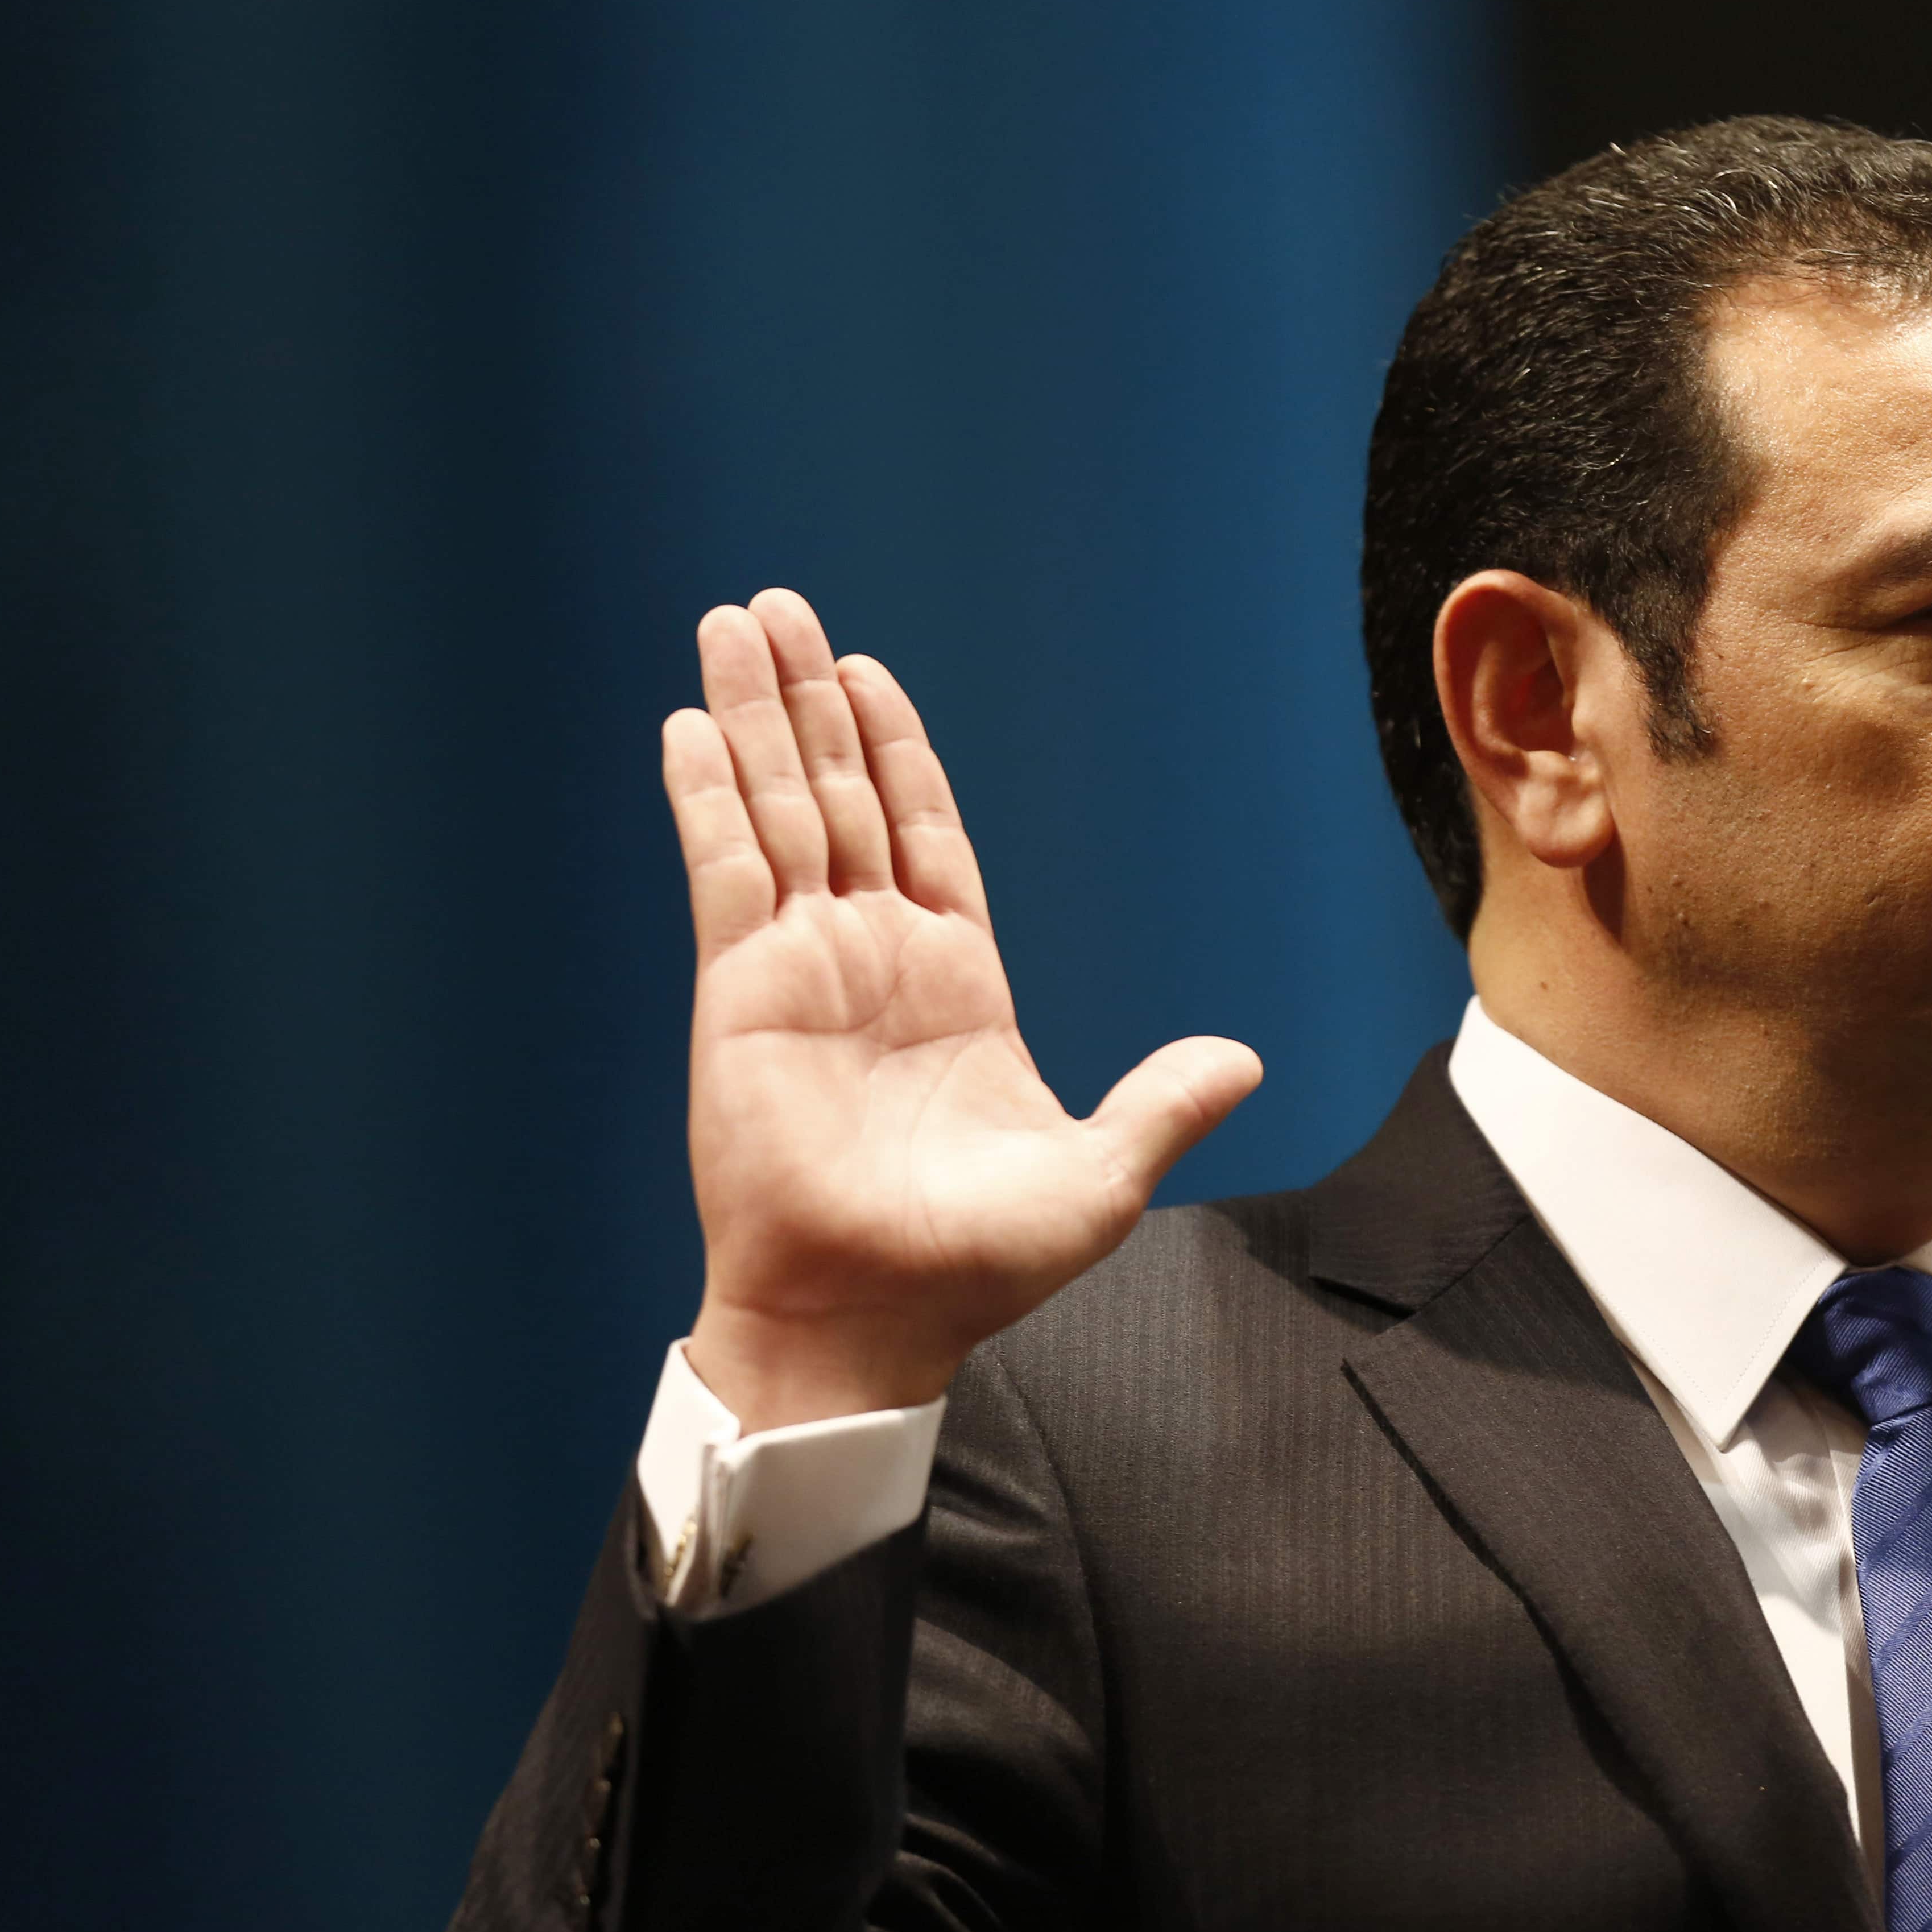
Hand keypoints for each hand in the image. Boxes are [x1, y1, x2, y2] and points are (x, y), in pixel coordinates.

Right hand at [661, 590, 1261, 1429]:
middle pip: (843, 793)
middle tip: (786, 611)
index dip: (898, 749)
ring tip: (735, 624)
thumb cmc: (972, 1270)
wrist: (869, 1320)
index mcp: (954, 979)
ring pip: (779, 808)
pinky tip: (689, 728)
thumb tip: (1242, 1061)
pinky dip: (707, 795)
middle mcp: (872, 954)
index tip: (868, 674)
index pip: (926, 831)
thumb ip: (1161, 1105)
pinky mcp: (741, 988)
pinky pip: (723, 869)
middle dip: (812, 701)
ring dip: (754, 717)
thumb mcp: (1098, 1180)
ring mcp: (802, 965)